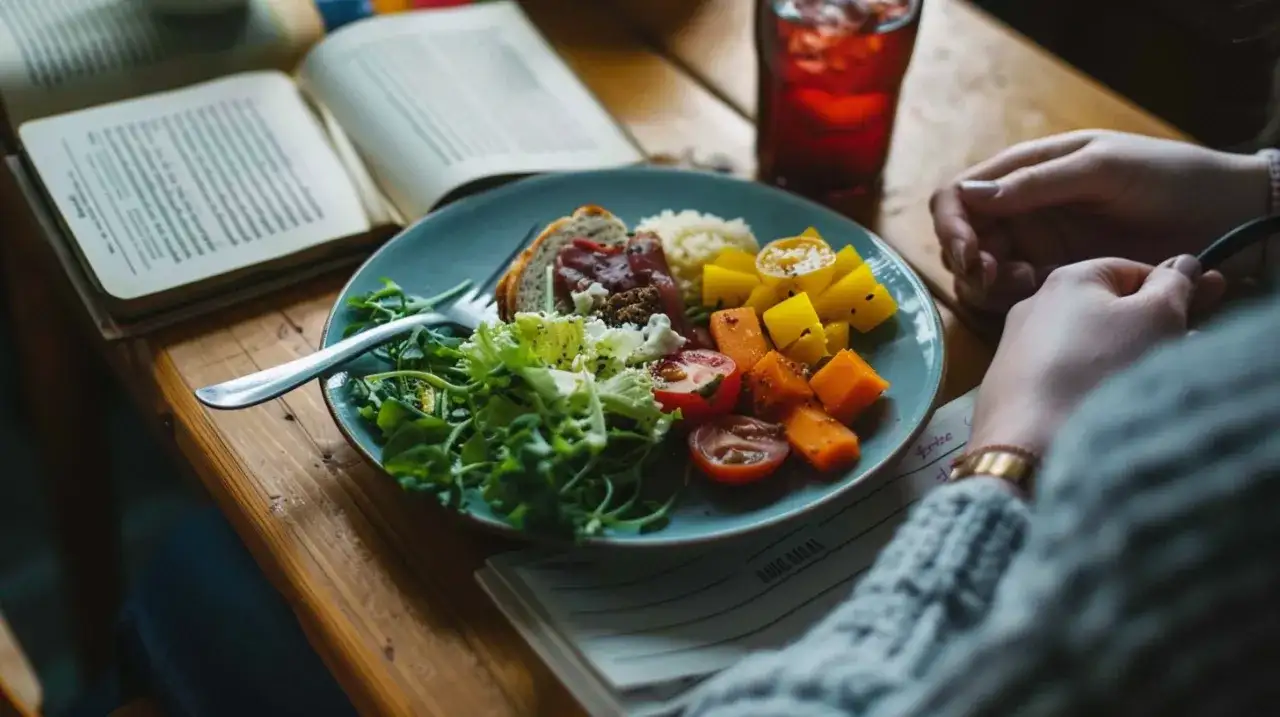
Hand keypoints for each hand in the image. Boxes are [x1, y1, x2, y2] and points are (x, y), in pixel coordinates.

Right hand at [931, 130, 1269, 311]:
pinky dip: (1007, 297)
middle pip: (963, 236)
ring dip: (985, 281)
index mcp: (1029, 169)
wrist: (1227, 217)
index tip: (969, 250)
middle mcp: (1024, 207)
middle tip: (993, 276)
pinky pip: (1010, 292)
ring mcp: (1038, 244)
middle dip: (966, 258)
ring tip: (1021, 283)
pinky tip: (1036, 290)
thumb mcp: (1103, 168)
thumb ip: (1038, 182)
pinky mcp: (1056, 277)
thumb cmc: (1171, 177)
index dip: (952, 222)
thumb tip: (969, 195)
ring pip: (979, 269)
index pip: (961, 193)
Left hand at [968, 257, 1224, 461]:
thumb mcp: (1157, 317)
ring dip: (1126, 360)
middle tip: (1189, 349)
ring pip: (1089, 349)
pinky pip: (1064, 379)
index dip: (1170, 290)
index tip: (1202, 309)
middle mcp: (1033, 307)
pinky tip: (1110, 407)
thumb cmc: (1102, 370)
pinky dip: (1092, 387)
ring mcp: (1017, 350)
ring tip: (1153, 385)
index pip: (1132, 271)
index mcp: (1067, 279)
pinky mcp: (1012, 390)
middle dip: (1153, 328)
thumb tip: (1182, 264)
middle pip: (1110, 312)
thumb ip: (1173, 285)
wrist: (1033, 444)